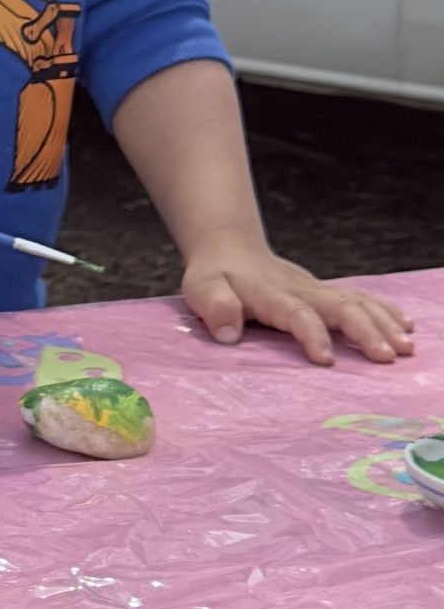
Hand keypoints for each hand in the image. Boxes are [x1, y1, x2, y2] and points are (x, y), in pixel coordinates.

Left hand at [181, 244, 415, 365]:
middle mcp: (302, 291)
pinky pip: (361, 298)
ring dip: (383, 323)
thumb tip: (228, 334)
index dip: (312, 334)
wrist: (230, 249)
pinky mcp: (327, 292)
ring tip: (406, 346)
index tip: (326, 360)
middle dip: (366, 330)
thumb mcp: (202, 288)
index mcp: (272, 295)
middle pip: (340, 307)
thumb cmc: (216, 276)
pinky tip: (407, 325)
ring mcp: (318, 290)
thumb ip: (215, 306)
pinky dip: (386, 310)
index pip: (297, 313)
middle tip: (388, 356)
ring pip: (357, 302)